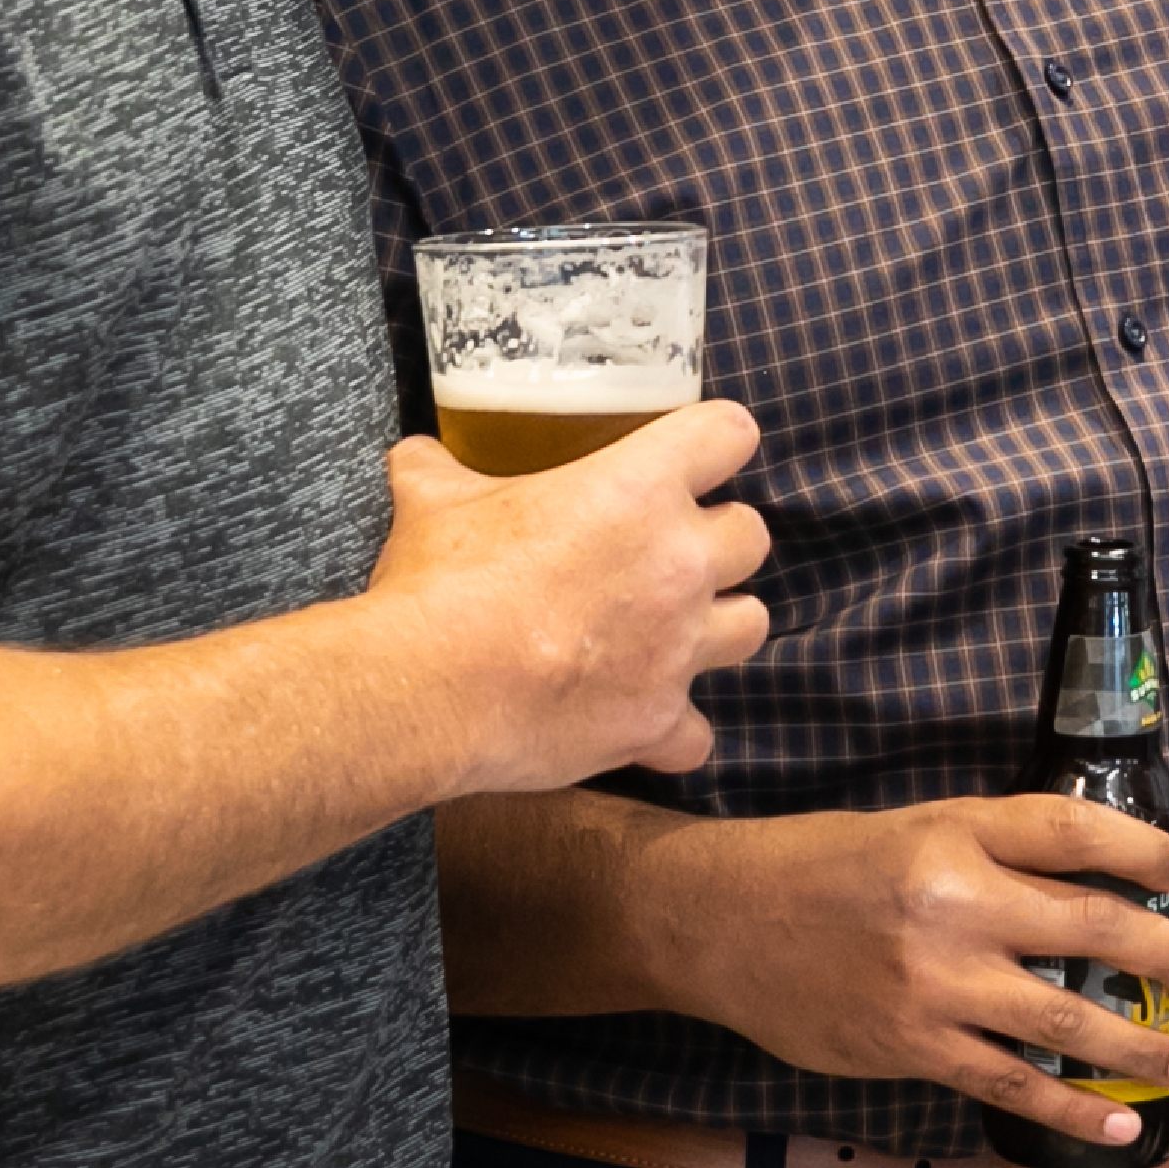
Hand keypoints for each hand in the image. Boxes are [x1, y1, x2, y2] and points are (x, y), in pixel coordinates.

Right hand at [369, 401, 772, 798]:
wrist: (426, 689)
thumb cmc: (439, 583)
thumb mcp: (432, 503)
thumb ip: (437, 469)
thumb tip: (417, 454)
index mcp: (638, 488)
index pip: (727, 434)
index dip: (714, 442)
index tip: (693, 455)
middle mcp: (678, 564)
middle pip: (751, 535)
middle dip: (717, 541)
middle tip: (666, 552)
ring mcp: (677, 647)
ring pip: (751, 626)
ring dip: (717, 625)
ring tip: (670, 630)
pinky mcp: (657, 720)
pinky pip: (698, 733)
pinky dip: (674, 730)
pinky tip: (640, 718)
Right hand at [632, 798, 1168, 1148]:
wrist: (720, 922)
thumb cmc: (814, 867)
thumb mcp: (908, 828)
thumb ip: (988, 849)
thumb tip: (1079, 878)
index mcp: (952, 834)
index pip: (1070, 831)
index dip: (1141, 849)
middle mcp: (951, 905)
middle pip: (1088, 923)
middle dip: (1162, 952)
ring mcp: (935, 984)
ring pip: (1062, 1015)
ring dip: (1135, 1041)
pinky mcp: (914, 1046)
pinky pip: (1010, 1082)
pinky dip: (1070, 1105)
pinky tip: (1115, 1120)